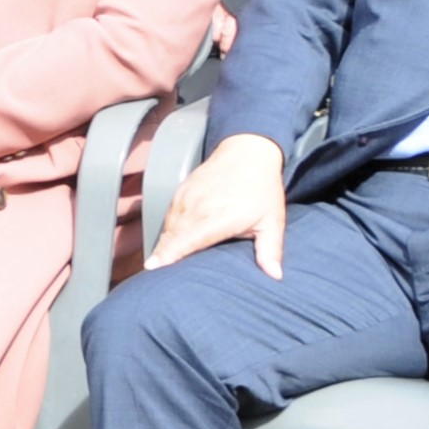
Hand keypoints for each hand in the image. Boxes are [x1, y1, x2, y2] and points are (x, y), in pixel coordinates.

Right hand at [147, 136, 289, 278]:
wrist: (247, 152)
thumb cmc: (262, 189)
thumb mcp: (272, 221)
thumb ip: (271, 250)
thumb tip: (275, 276)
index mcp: (221, 216)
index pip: (190, 239)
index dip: (171, 253)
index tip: (153, 266)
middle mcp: (200, 206)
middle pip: (174, 235)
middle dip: (162, 254)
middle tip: (154, 274)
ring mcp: (188, 196)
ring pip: (168, 226)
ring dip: (163, 244)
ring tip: (158, 263)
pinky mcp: (181, 191)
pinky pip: (168, 215)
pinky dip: (166, 230)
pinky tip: (166, 243)